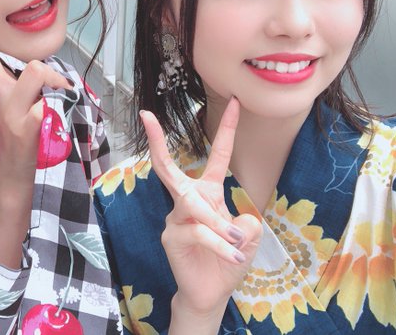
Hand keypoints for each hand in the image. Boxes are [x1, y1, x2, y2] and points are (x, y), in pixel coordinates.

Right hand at [0, 4, 71, 266]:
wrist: (14, 172)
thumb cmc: (15, 134)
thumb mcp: (13, 102)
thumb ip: (16, 80)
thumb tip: (33, 62)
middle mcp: (1, 95)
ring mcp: (14, 110)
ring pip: (32, 74)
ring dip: (43, 73)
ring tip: (57, 81)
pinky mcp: (28, 126)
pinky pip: (42, 105)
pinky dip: (51, 99)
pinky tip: (55, 106)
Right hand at [140, 97, 261, 319]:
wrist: (211, 292)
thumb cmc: (227, 259)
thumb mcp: (247, 240)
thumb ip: (248, 225)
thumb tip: (240, 220)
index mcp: (208, 193)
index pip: (218, 157)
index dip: (227, 130)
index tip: (236, 103)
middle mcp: (187, 200)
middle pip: (168, 167)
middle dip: (156, 141)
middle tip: (147, 116)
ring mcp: (176, 217)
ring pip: (193, 205)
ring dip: (218, 225)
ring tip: (237, 243)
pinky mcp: (170, 236)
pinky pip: (196, 231)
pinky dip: (218, 243)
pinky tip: (232, 255)